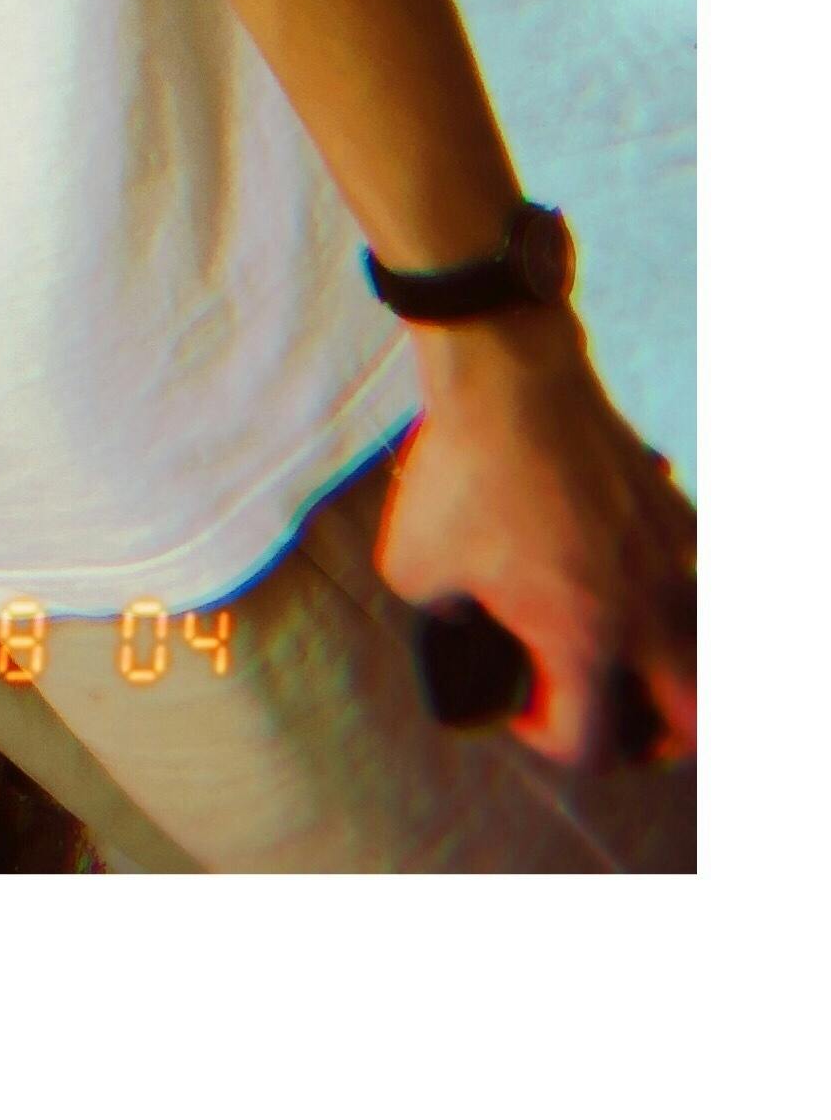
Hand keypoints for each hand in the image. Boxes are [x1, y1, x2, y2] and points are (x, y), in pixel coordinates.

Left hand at [377, 311, 696, 768]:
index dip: (547, 739)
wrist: (508, 380)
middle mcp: (645, 611)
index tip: (518, 707)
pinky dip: (671, 591)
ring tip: (626, 662)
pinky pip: (694, 572)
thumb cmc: (462, 472)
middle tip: (610, 717)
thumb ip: (441, 616)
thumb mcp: (413, 565)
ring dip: (674, 670)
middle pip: (692, 719)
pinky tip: (625, 576)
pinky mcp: (674, 512)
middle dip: (654, 737)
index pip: (590, 739)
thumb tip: (458, 618)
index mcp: (583, 638)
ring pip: (706, 648)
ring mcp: (671, 560)